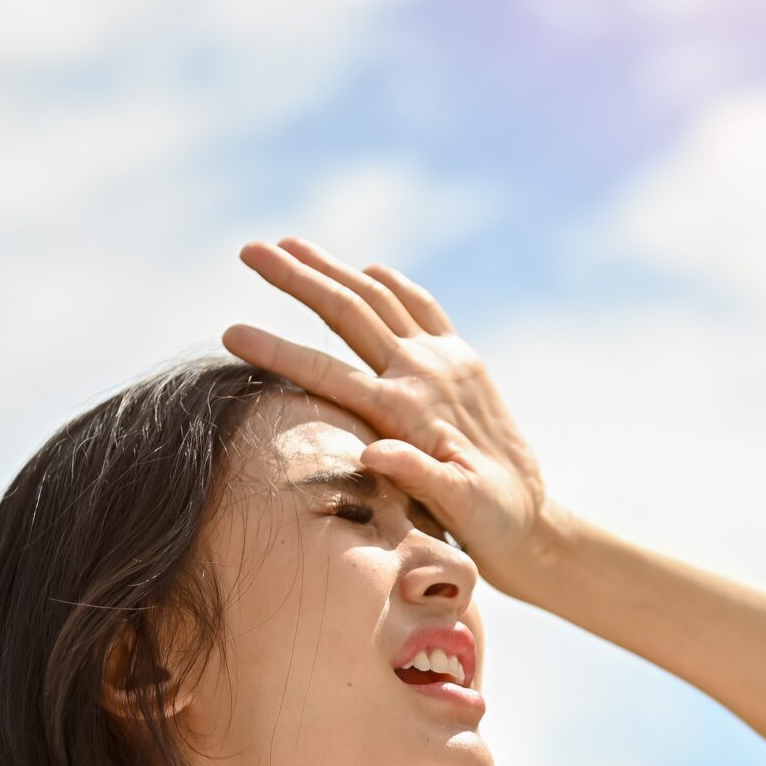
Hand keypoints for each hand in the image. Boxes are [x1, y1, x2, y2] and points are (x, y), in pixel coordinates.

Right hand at [222, 236, 557, 596]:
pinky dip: (391, 282)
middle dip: (295, 277)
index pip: (326, 372)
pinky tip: (368, 269)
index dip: (276, 351)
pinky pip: (421, 306)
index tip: (231, 332)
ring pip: (377, 296)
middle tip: (247, 250)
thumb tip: (371, 453)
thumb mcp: (458, 508)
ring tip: (288, 243)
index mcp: (408, 409)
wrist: (533, 519)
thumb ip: (417, 475)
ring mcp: (444, 359)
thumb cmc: (489, 522)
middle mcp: (423, 372)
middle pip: (347, 310)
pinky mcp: (463, 359)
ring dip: (330, 267)